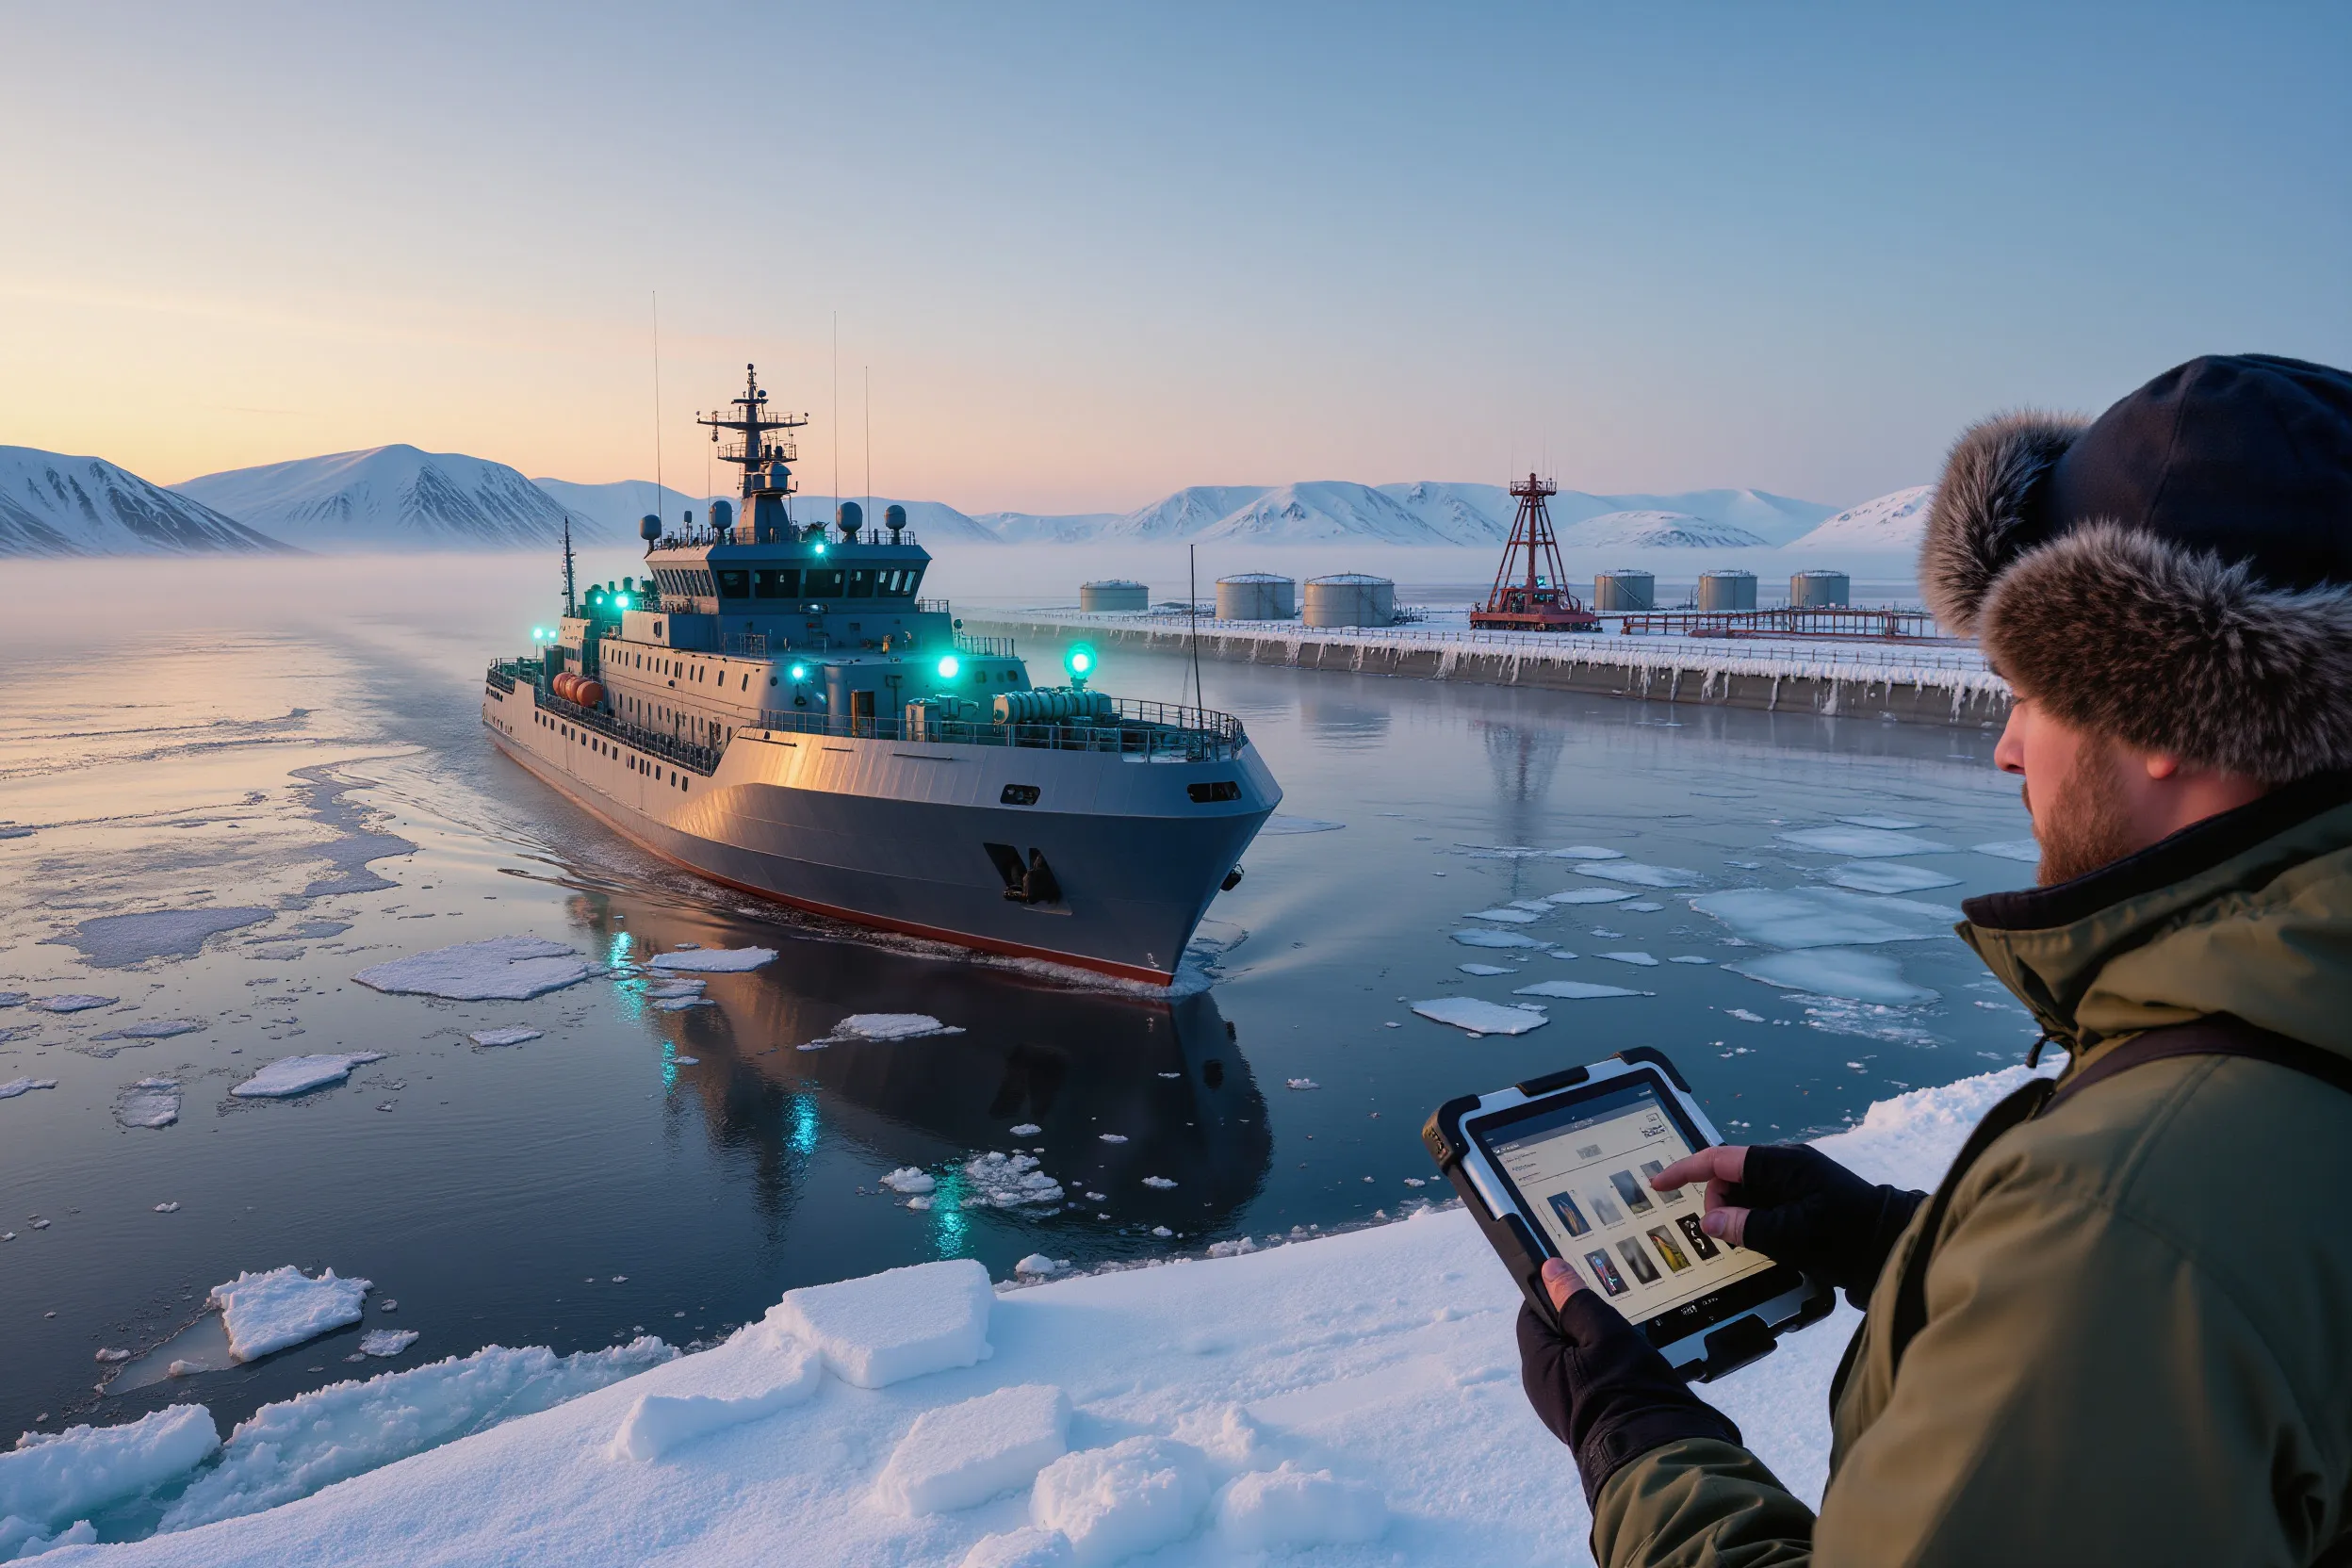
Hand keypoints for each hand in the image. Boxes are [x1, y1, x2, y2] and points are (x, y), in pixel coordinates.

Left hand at [1518, 1260, 1740, 1506]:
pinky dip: (1610, 1372)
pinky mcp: (1590, 1421)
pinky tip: (1635, 1371)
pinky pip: (1593, 1384)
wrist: (1657, 1458)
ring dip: (1601, 1349)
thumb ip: (1576, 1300)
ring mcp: (1565, 1408)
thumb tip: (1550, 1269)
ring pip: (1579, 1361)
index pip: (1533, 1312)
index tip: (1583, 1287)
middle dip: (1584, 1323)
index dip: (1557, 1294)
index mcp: (1538, 1363)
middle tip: (1614, 1320)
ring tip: (1629, 1348)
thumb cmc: (1629, 1392)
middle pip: (1557, 1337)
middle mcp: (1544, 1388)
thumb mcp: (1604, 1333)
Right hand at [1647, 1143, 1925, 1305]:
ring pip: (1746, 1194)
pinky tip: (1764, 1241)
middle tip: (1726, 1235)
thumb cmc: (1848, 1236)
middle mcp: (1785, 1167)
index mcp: (1782, 1164)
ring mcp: (1796, 1183)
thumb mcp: (1793, 1234)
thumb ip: (1747, 1226)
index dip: (1685, 1170)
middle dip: (1718, 1203)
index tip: (1658, 1185)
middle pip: (1730, 1177)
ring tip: (1753, 1242)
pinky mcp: (1804, 1201)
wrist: (1895, 1247)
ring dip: (1739, 1216)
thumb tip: (1710, 1221)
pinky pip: (1765, 1205)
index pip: (1721, 1159)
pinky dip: (1755, 1221)